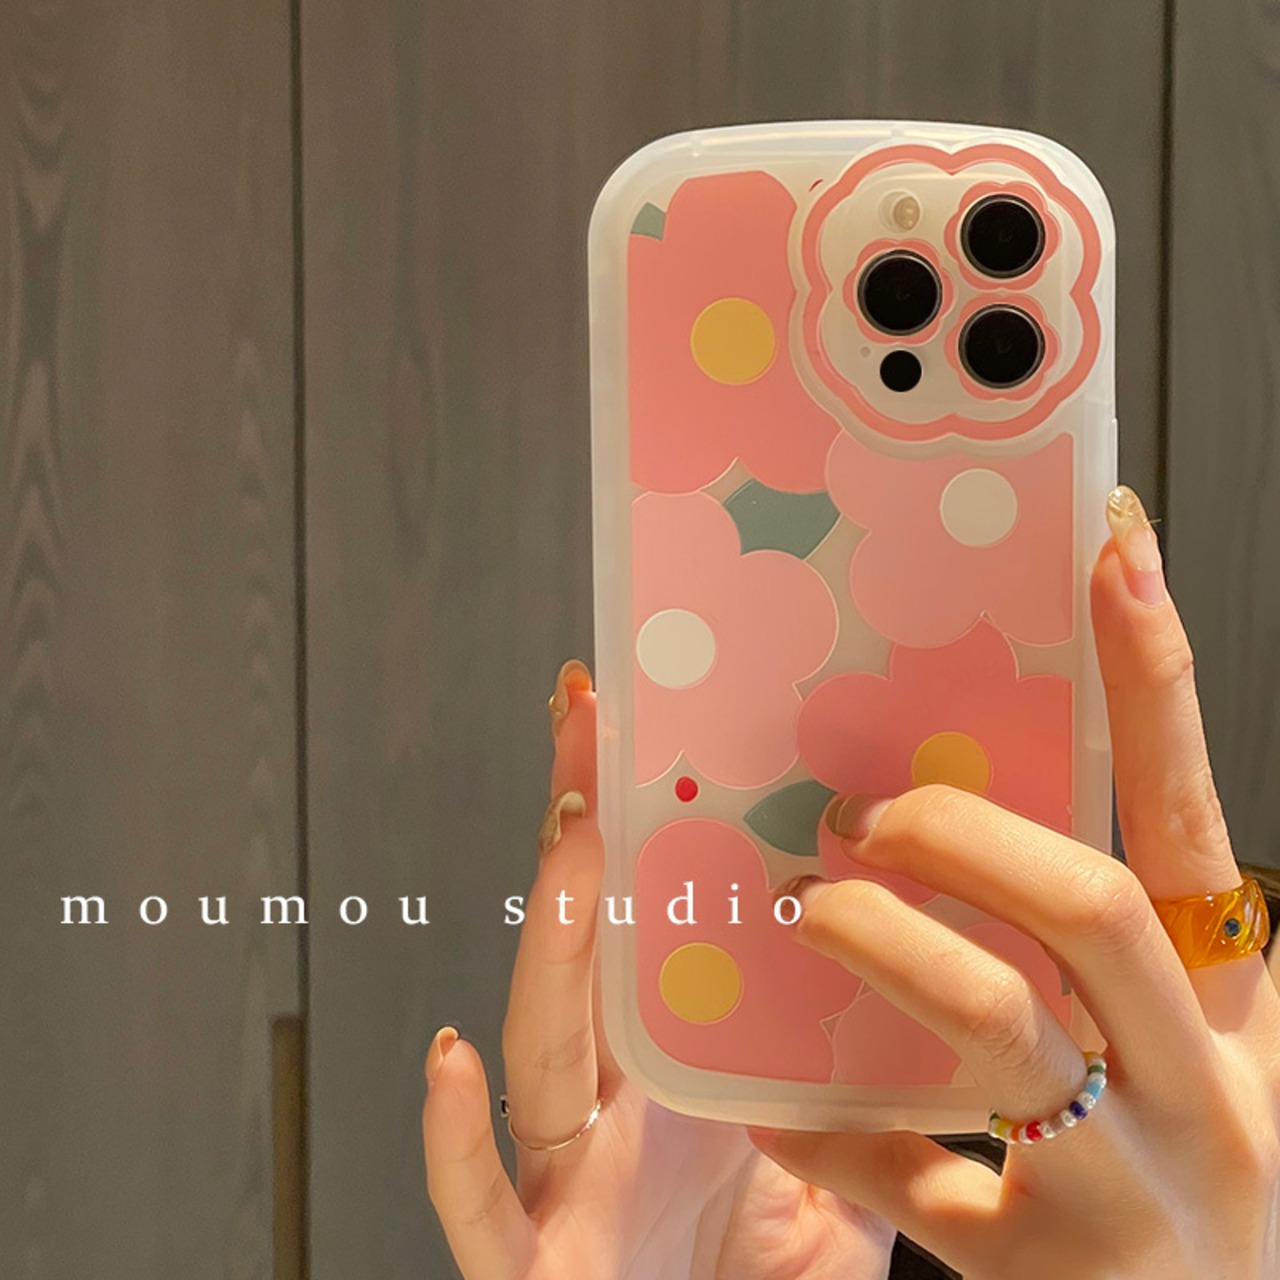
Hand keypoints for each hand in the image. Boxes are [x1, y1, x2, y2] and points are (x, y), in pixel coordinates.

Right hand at [422, 660, 895, 1279]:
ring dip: (551, 941)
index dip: (645, 828)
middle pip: (587, 952)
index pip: (650, 928)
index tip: (655, 723)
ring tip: (574, 843)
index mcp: (671, 1076)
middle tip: (591, 718)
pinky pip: (480, 1204)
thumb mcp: (841, 1179)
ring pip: (543, 1043)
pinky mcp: (535, 1267)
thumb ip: (863, 1096)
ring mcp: (564, 1178)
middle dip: (584, 834)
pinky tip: (453, 1061)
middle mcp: (608, 1108)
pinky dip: (456, 1137)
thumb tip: (929, 988)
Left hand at [748, 486, 1279, 1277]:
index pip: (1191, 814)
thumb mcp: (1196, 1046)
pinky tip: (774, 1100)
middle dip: (967, 834)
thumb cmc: (1195, 1170)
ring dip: (884, 945)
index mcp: (1234, 1007)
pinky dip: (830, 1131)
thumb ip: (1124, 943)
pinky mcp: (1038, 1271)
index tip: (1110, 548)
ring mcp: (1125, 1183)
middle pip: (1090, 904)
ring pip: (994, 1023)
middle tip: (873, 806)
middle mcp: (1200, 1084)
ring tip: (806, 908)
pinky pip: (906, 1178)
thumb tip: (998, 805)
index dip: (1155, 677)